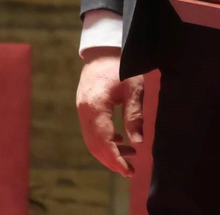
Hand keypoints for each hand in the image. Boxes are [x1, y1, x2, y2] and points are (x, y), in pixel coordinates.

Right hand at [76, 49, 143, 176]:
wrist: (104, 48)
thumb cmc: (122, 65)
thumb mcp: (134, 89)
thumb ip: (134, 116)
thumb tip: (138, 143)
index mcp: (95, 109)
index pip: (104, 143)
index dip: (116, 160)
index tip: (129, 171)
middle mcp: (84, 112)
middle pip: (95, 146)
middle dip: (111, 160)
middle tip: (129, 170)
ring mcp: (82, 110)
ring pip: (92, 140)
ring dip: (109, 151)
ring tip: (131, 155)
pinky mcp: (84, 107)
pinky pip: (92, 130)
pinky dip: (105, 140)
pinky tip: (120, 140)